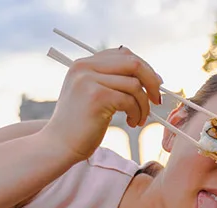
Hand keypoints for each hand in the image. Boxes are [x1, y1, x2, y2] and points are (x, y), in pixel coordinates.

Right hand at [39, 47, 162, 162]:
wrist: (59, 145)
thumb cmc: (81, 125)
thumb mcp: (93, 94)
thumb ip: (111, 80)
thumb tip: (151, 76)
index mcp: (83, 64)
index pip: (124, 54)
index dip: (145, 68)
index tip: (155, 85)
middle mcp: (84, 67)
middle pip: (133, 63)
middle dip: (152, 81)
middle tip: (157, 100)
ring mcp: (89, 81)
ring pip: (135, 85)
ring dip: (144, 105)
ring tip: (139, 119)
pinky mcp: (96, 97)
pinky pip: (130, 100)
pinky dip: (137, 113)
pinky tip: (131, 123)